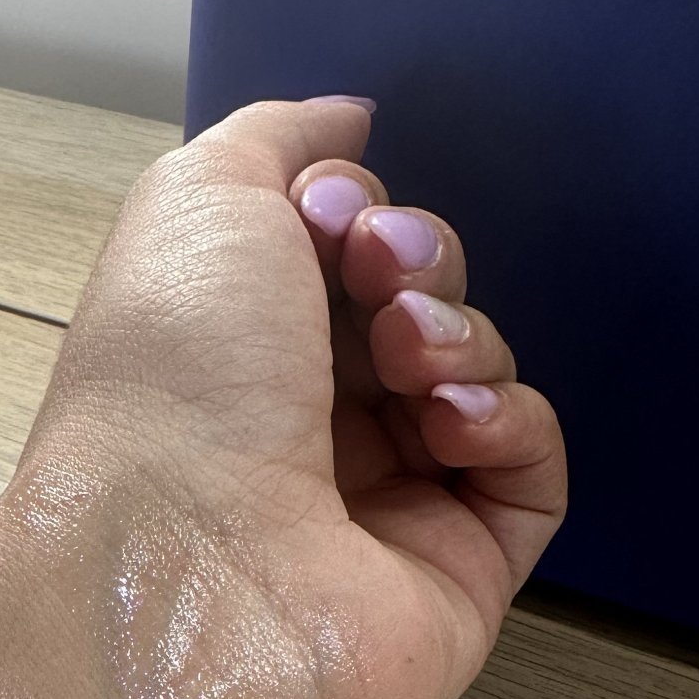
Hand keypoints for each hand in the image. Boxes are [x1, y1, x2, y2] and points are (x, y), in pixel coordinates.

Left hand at [7, 98, 566, 698]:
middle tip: (377, 273)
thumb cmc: (171, 386)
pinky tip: (450, 419)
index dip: (354, 208)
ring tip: (407, 350)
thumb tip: (348, 125)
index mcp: (227, 356)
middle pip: (415, 304)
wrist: (187, 571)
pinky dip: (507, 419)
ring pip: (476, 375)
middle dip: (416, 260)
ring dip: (458, 332)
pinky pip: (527, 469)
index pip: (334, 259)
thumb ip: (276, 139)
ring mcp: (380, 510)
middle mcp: (298, 434)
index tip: (330, 211)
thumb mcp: (194, 202)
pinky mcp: (455, 574)